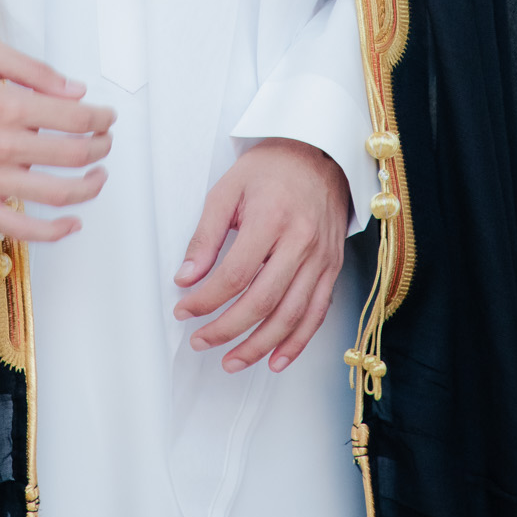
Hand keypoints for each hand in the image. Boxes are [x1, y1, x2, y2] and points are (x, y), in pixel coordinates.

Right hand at [0, 40, 113, 242]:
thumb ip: (34, 70)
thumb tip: (74, 91)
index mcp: (9, 106)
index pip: (75, 118)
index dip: (101, 119)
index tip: (106, 118)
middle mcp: (3, 146)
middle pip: (73, 154)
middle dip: (100, 147)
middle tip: (104, 142)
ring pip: (57, 193)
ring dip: (89, 186)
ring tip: (98, 176)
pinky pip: (22, 228)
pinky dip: (54, 231)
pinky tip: (73, 223)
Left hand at [172, 138, 348, 373]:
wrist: (318, 154)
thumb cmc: (271, 168)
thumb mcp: (228, 190)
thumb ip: (206, 236)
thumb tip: (186, 278)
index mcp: (272, 218)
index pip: (234, 275)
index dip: (205, 300)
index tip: (184, 309)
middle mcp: (301, 242)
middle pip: (262, 301)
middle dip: (227, 330)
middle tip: (200, 341)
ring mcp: (321, 258)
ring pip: (291, 315)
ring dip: (259, 346)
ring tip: (232, 361)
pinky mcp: (332, 267)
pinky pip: (316, 313)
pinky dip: (297, 342)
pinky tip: (275, 358)